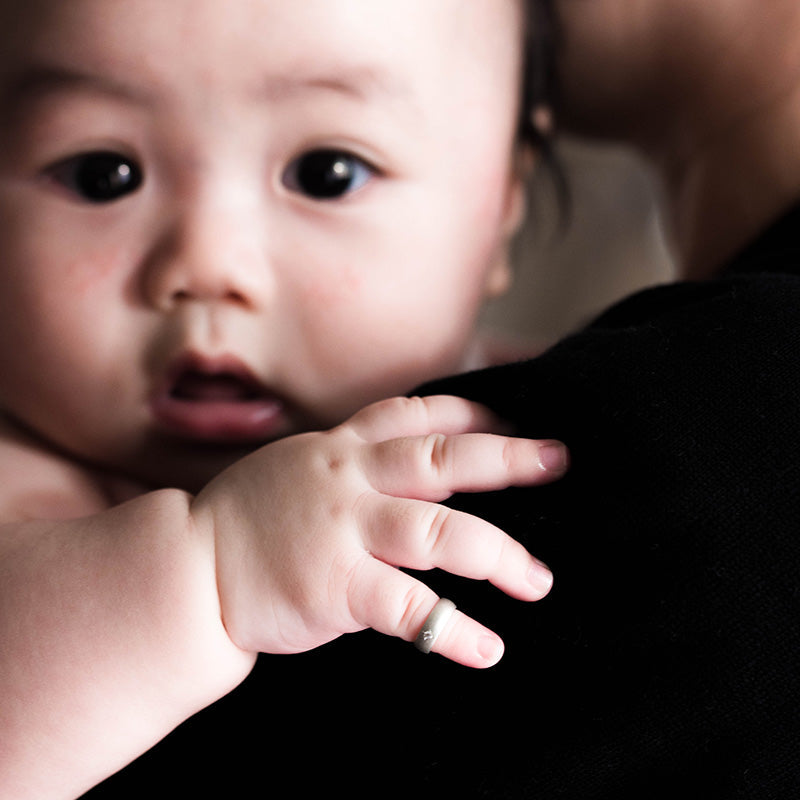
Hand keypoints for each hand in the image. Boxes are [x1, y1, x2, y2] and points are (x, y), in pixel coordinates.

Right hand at [192, 395, 567, 667]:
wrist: (187, 567)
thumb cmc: (248, 519)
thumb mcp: (298, 468)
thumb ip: (351, 465)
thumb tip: (410, 469)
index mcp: (341, 449)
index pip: (415, 414)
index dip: (470, 412)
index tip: (511, 417)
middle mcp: (349, 479)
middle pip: (443, 459)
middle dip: (507, 458)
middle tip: (558, 462)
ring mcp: (344, 530)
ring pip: (440, 532)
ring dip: (499, 556)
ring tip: (538, 581)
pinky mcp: (336, 585)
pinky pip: (409, 608)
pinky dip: (453, 630)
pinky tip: (488, 648)